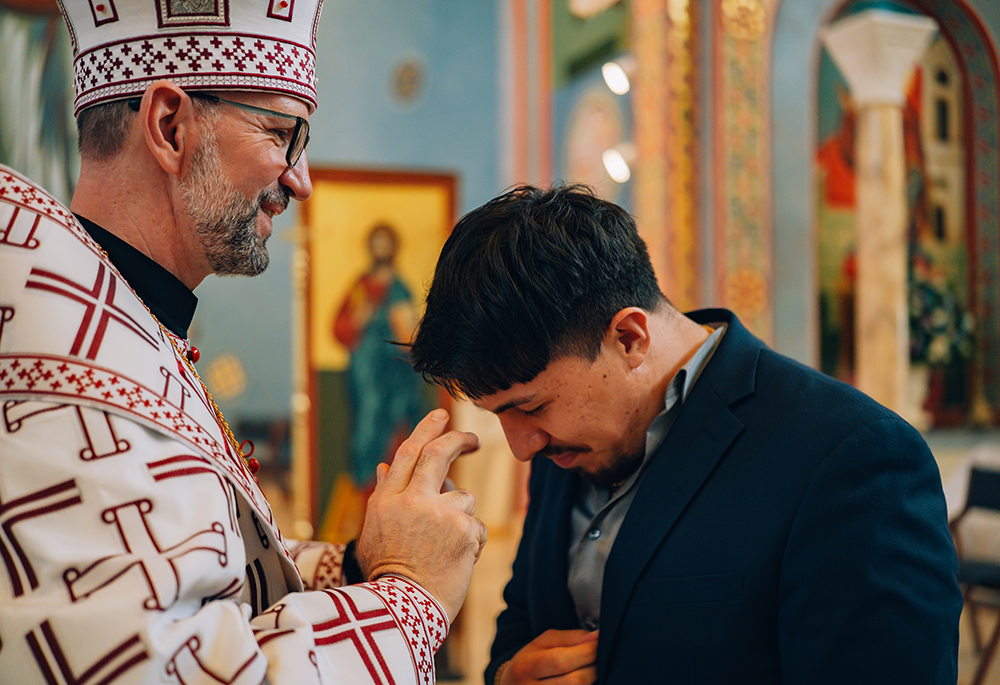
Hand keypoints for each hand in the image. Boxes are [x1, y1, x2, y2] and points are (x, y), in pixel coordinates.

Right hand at [356, 409, 485, 622]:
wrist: (403, 612)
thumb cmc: (386, 576)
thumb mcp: (374, 533)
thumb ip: (383, 496)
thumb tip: (384, 466)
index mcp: (387, 499)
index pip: (407, 452)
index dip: (425, 430)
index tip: (439, 416)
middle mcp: (412, 500)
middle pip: (439, 454)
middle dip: (458, 439)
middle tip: (473, 438)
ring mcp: (440, 513)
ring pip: (464, 497)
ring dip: (461, 517)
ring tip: (444, 549)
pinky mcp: (465, 530)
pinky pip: (476, 526)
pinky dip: (470, 542)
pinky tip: (454, 562)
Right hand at [500, 629, 598, 684]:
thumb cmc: (532, 662)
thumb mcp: (544, 643)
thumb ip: (572, 638)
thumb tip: (597, 637)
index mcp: (526, 667)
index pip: (561, 661)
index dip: (587, 652)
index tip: (599, 642)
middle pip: (574, 682)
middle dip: (593, 668)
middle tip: (599, 658)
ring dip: (591, 681)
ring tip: (590, 670)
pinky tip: (584, 681)